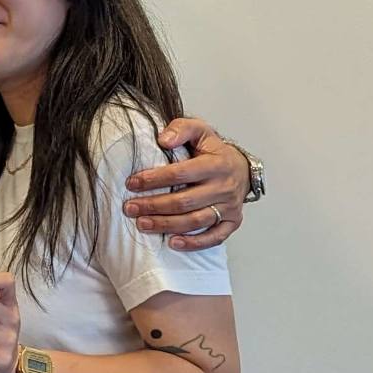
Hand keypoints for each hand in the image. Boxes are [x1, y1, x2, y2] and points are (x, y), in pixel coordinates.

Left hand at [124, 119, 247, 248]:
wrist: (242, 169)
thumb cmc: (214, 151)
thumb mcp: (200, 131)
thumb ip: (181, 129)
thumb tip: (162, 139)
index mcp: (217, 164)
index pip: (181, 173)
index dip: (155, 179)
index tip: (132, 183)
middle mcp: (224, 187)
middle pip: (185, 201)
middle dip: (154, 205)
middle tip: (130, 208)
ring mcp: (229, 207)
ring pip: (195, 221)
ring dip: (166, 225)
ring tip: (142, 224)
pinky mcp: (232, 222)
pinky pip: (214, 237)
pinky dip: (194, 243)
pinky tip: (172, 243)